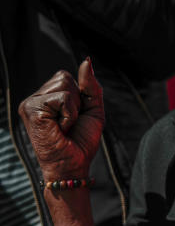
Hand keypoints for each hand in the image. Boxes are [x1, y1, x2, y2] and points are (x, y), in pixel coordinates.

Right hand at [18, 59, 103, 180]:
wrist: (73, 165)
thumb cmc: (81, 141)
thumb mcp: (92, 109)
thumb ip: (90, 86)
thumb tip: (86, 60)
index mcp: (46, 96)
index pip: (67, 76)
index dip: (81, 96)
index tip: (75, 117)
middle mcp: (35, 97)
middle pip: (65, 77)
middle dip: (77, 101)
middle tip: (69, 123)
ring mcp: (30, 102)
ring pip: (64, 86)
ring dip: (73, 109)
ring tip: (64, 126)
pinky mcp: (31, 109)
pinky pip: (63, 99)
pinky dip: (69, 115)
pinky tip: (60, 128)